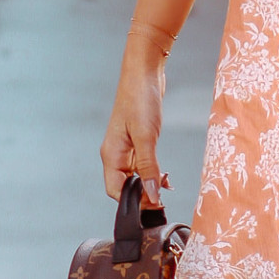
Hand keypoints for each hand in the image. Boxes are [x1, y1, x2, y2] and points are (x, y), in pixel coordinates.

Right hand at [100, 39, 170, 203]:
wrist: (144, 73)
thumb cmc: (140, 99)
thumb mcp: (146, 136)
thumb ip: (148, 167)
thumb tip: (152, 195)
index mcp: (111, 155)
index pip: (116, 190)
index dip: (134, 202)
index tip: (154, 205)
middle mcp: (115, 154)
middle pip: (125, 187)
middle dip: (143, 195)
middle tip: (164, 199)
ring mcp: (125, 148)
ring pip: (135, 177)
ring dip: (150, 184)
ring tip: (166, 186)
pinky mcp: (136, 141)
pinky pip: (142, 165)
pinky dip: (153, 172)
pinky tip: (165, 175)